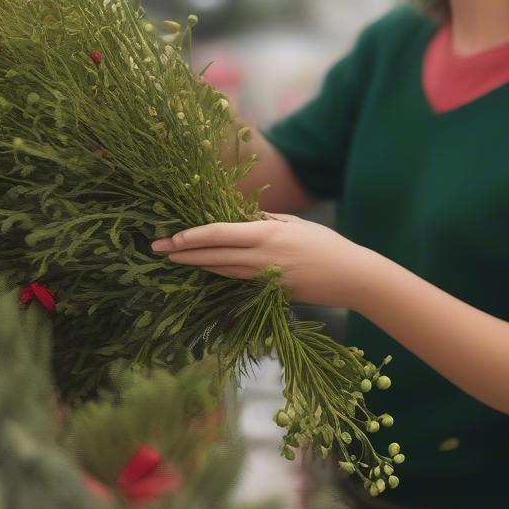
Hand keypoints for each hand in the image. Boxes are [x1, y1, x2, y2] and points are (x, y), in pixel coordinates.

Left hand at [150, 214, 371, 308]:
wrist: (352, 277)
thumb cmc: (327, 243)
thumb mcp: (294, 223)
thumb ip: (265, 220)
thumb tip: (239, 216)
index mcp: (266, 234)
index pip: (219, 234)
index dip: (193, 236)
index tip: (172, 236)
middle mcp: (261, 257)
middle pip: (213, 255)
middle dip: (182, 252)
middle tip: (156, 249)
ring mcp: (264, 278)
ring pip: (221, 270)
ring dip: (195, 264)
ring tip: (172, 258)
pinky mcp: (269, 292)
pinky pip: (237, 280)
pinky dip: (217, 273)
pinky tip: (203, 269)